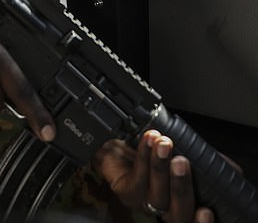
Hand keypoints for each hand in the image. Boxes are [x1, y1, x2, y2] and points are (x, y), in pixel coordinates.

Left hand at [93, 130, 214, 221]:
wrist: (120, 136)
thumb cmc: (153, 146)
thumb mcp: (185, 150)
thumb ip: (205, 162)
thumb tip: (230, 166)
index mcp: (180, 201)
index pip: (193, 220)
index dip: (200, 222)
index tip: (207, 211)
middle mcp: (165, 207)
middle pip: (177, 214)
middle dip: (181, 187)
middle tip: (181, 162)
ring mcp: (144, 202)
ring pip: (156, 196)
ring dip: (160, 166)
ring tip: (163, 144)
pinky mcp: (126, 192)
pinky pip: (136, 179)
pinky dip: (143, 158)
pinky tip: (147, 142)